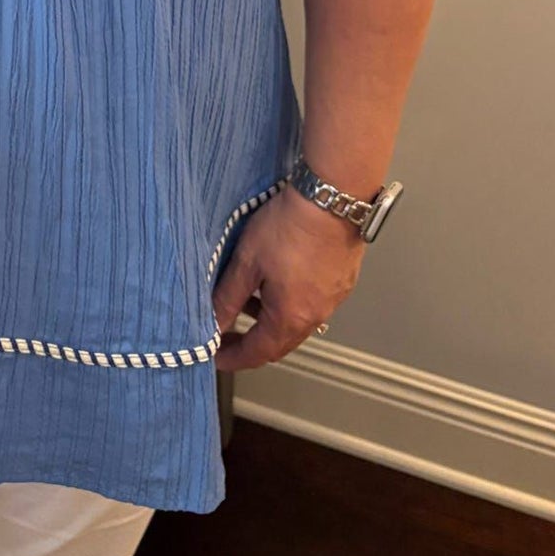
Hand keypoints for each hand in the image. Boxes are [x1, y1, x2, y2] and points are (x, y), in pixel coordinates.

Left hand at [210, 185, 364, 371]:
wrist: (332, 198)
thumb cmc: (289, 227)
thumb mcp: (247, 262)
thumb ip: (227, 297)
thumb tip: (212, 324)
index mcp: (290, 318)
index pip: (258, 353)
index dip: (234, 357)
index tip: (216, 357)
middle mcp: (316, 315)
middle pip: (279, 342)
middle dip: (251, 341)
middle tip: (227, 334)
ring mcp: (332, 298)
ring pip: (296, 321)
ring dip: (269, 319)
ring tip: (246, 301)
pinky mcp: (341, 280)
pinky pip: (311, 303)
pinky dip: (289, 302)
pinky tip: (276, 280)